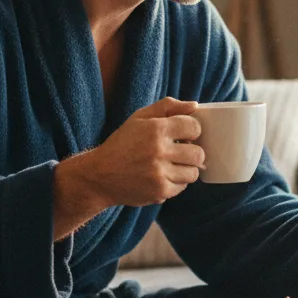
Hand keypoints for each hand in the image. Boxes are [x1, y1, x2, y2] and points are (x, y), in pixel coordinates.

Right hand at [52, 98, 202, 238]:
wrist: (99, 176)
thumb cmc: (122, 144)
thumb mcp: (139, 118)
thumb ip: (168, 107)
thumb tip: (195, 105)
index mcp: (156, 129)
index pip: (194, 127)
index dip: (192, 131)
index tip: (184, 135)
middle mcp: (159, 151)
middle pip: (198, 153)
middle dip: (192, 153)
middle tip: (180, 153)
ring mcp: (159, 173)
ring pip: (193, 173)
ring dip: (185, 169)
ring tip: (171, 166)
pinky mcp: (159, 191)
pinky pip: (183, 187)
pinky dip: (176, 183)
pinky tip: (162, 177)